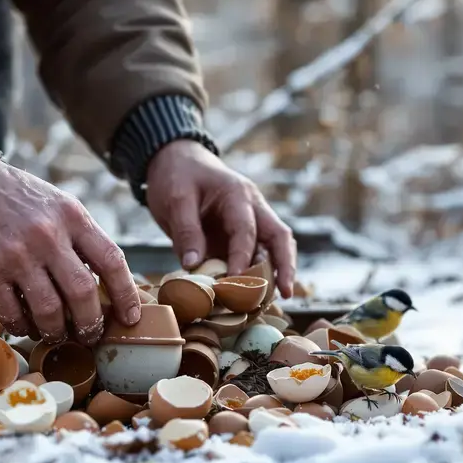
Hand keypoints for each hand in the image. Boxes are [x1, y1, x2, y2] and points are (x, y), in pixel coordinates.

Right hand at [0, 161, 139, 344]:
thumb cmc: (17, 200)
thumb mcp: (58, 205)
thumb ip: (82, 238)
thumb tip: (107, 284)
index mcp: (72, 217)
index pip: (111, 261)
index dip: (126, 295)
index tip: (130, 317)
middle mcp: (48, 235)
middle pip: (83, 293)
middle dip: (91, 323)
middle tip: (90, 335)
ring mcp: (17, 255)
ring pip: (49, 310)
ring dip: (57, 330)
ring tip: (57, 334)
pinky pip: (13, 313)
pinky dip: (23, 327)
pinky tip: (25, 325)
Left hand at [145, 141, 296, 297]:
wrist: (175, 161)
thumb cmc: (176, 176)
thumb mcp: (176, 199)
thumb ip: (186, 231)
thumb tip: (193, 266)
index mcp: (238, 195)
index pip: (246, 230)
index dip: (242, 257)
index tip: (234, 281)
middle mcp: (252, 208)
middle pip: (279, 237)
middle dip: (286, 265)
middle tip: (287, 292)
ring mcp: (249, 222)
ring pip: (274, 247)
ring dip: (275, 272)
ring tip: (271, 302)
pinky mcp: (238, 236)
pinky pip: (256, 255)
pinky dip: (257, 274)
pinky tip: (254, 297)